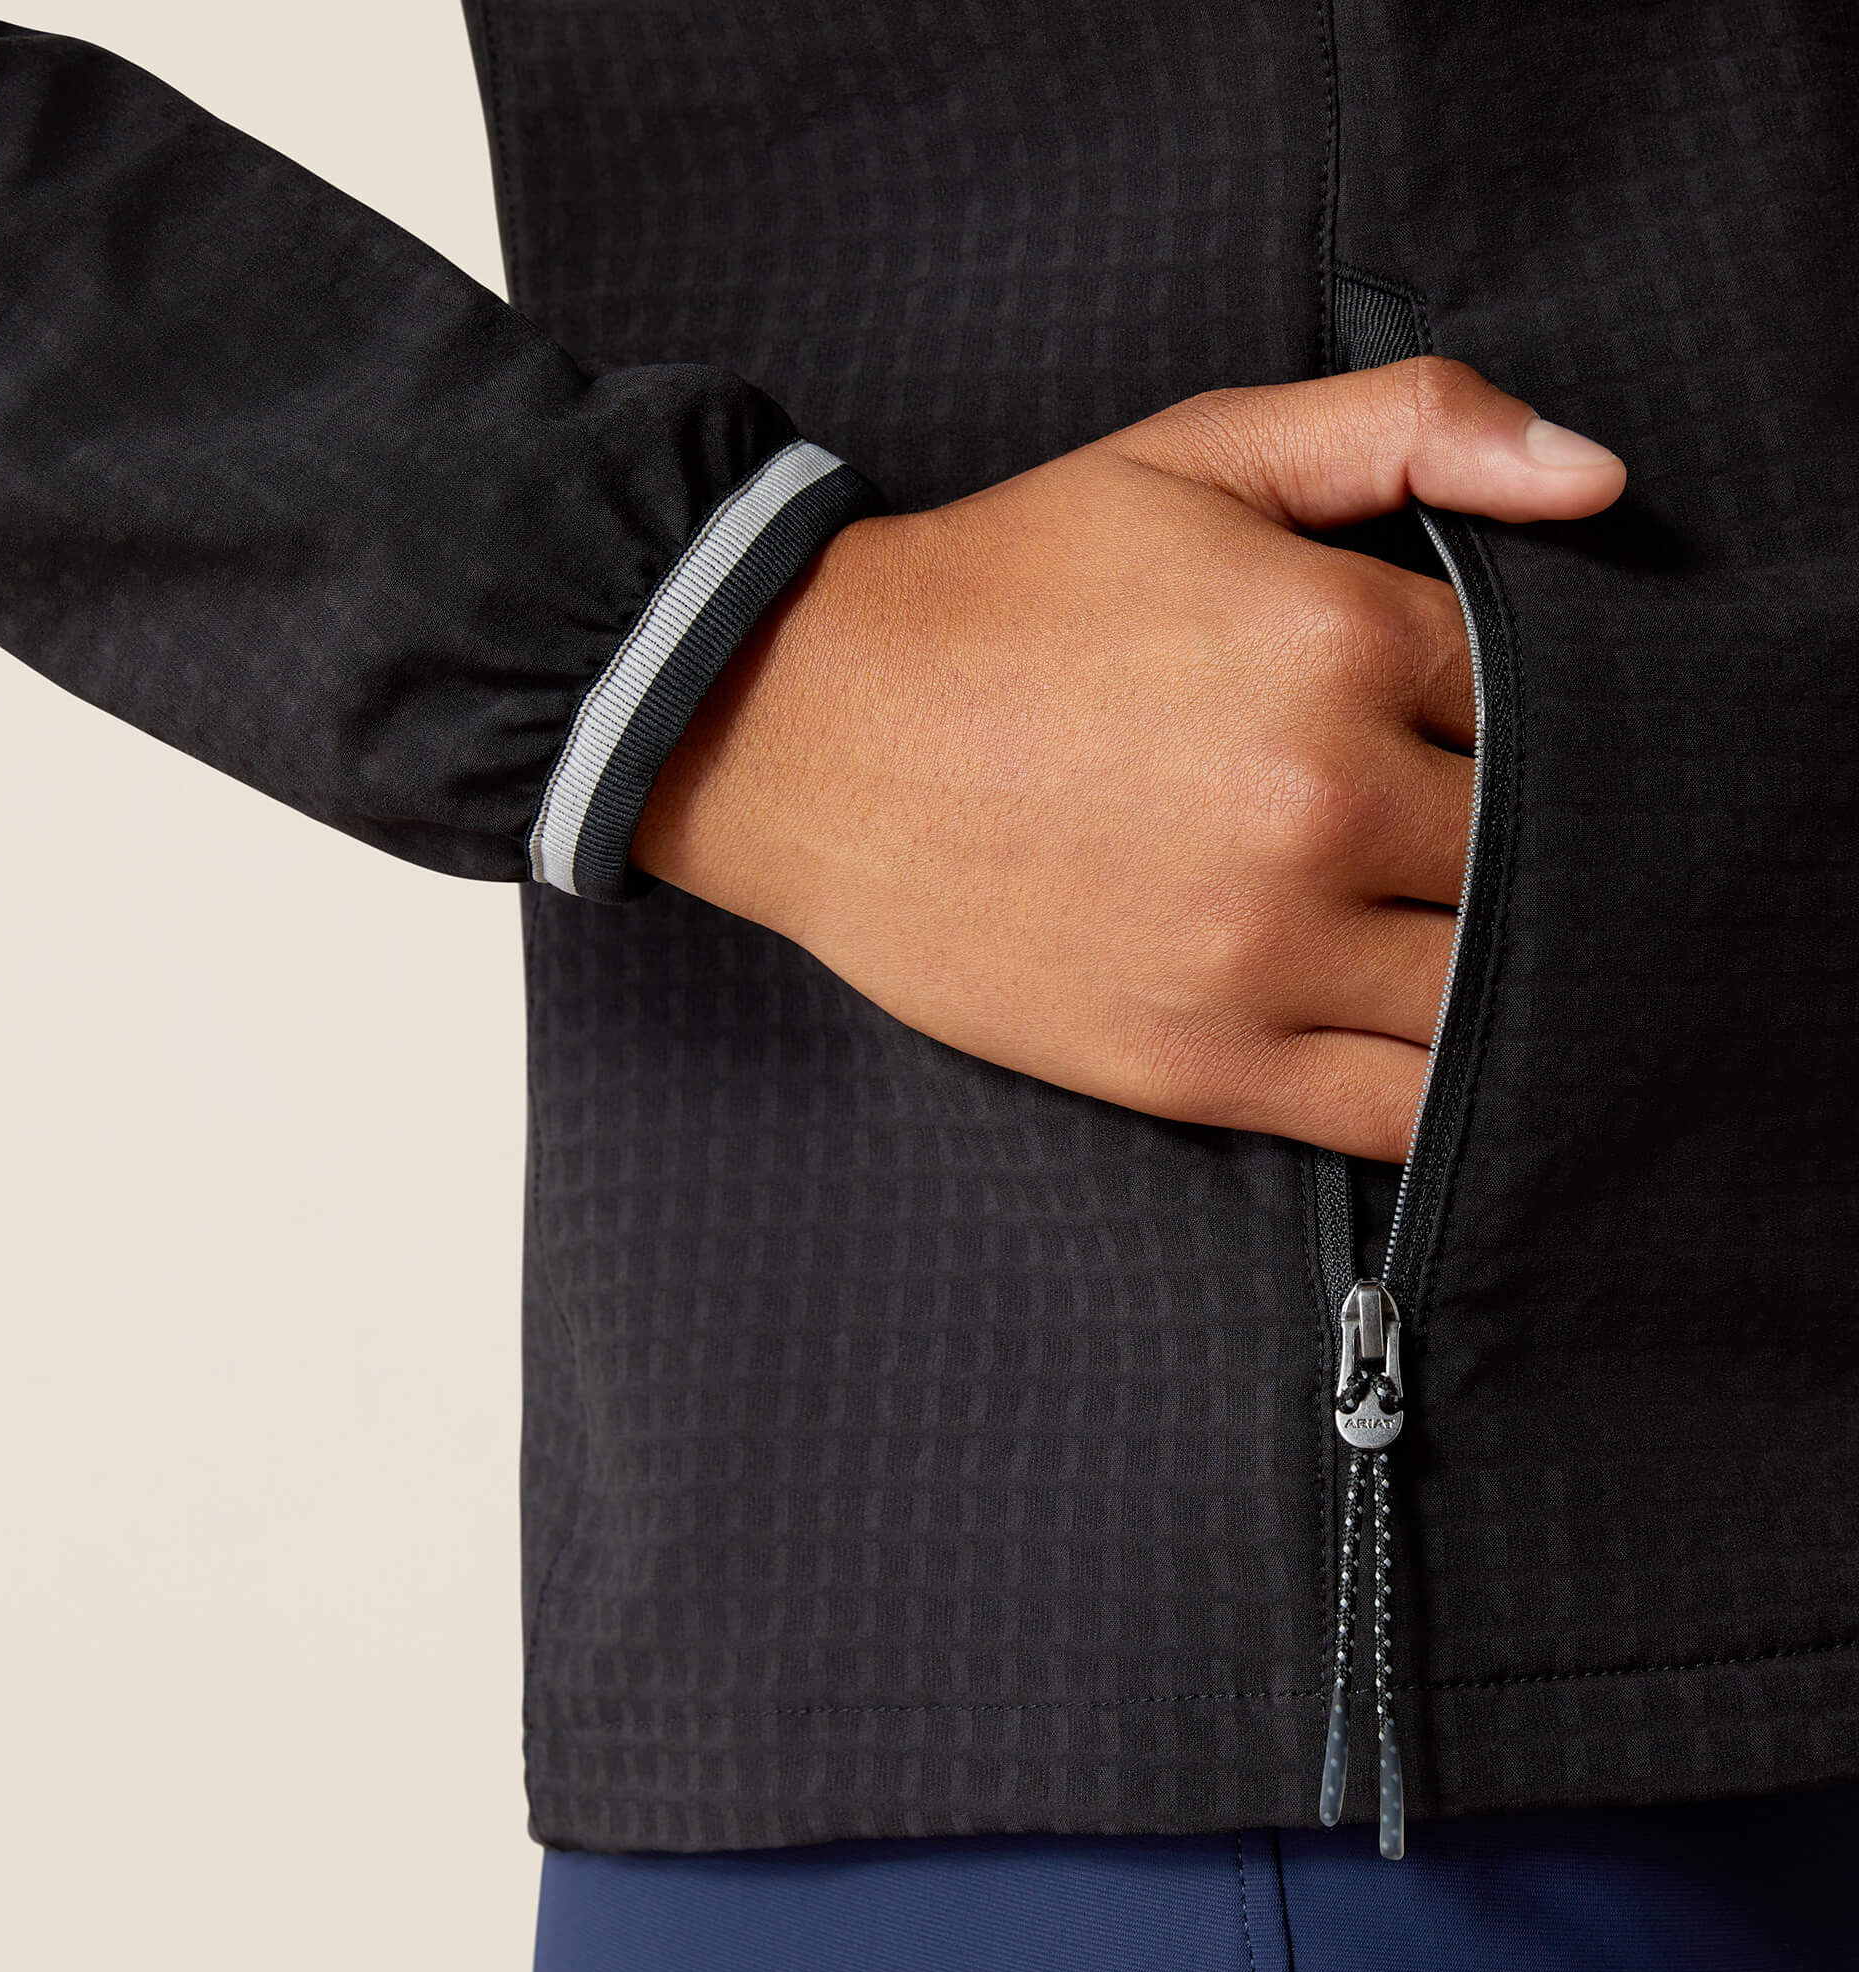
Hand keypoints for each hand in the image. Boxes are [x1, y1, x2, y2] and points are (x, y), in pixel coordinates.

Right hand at [633, 359, 1623, 1160]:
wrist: (802, 730)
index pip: (1554, 704)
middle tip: (1504, 838)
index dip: (1548, 719)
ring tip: (1473, 936)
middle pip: (1540, 853)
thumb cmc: (1002, 587)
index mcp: (1340, 642)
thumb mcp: (1195, 452)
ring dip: (1515, 971)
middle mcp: (1324, 808)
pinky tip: (1443, 1053)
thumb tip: (1601, 482)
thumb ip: (1409, 426)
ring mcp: (1263, 954)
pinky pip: (1397, 1115)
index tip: (1500, 734)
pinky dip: (1450, 1094)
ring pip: (1489, 993)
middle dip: (1540, 842)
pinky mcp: (1199, 1065)